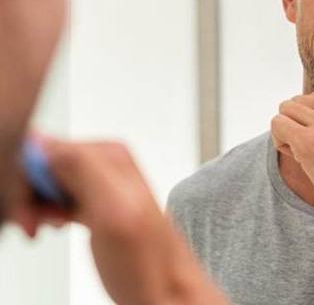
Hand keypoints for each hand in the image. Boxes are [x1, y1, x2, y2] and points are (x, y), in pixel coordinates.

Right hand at [11, 138, 226, 304]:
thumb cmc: (149, 262)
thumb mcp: (114, 211)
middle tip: (35, 224)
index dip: (27, 180)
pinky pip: (57, 195)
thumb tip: (44, 143)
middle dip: (30, 194)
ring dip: (35, 205)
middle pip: (44, 164)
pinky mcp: (95, 201)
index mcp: (110, 154)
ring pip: (46, 181)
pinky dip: (46, 211)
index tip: (28, 210)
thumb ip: (82, 170)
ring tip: (44, 227)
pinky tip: (54, 225)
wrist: (166, 291)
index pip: (46, 148)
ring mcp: (100, 183)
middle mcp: (106, 163)